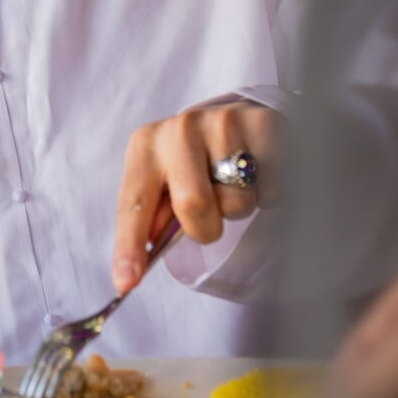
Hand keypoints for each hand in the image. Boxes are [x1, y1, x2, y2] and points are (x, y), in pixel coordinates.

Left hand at [111, 100, 282, 292]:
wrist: (236, 116)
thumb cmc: (192, 159)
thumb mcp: (163, 179)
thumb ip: (153, 217)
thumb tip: (135, 268)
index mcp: (145, 145)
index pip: (135, 204)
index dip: (130, 246)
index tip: (126, 281)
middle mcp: (180, 127)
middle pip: (193, 206)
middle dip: (204, 226)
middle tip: (209, 213)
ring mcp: (224, 122)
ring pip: (237, 202)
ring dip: (238, 208)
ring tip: (234, 184)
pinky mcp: (265, 124)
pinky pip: (271, 190)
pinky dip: (268, 194)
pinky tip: (258, 173)